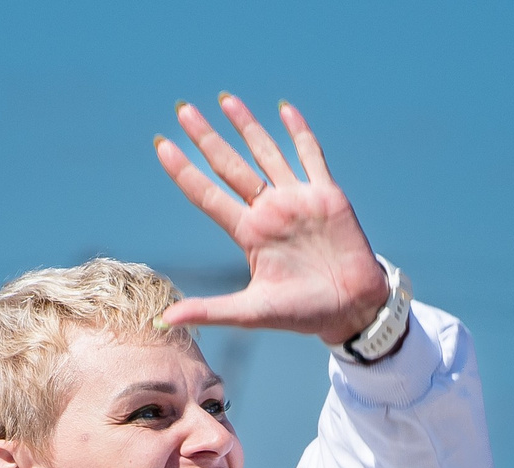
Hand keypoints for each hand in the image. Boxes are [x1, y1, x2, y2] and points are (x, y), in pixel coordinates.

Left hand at [152, 95, 390, 345]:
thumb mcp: (252, 313)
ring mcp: (297, 200)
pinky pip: (310, 157)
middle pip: (230, 167)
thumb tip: (165, 321)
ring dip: (246, 127)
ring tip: (224, 100)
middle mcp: (268, 211)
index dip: (184, 172)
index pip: (208, 196)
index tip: (162, 146)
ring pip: (266, 154)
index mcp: (249, 234)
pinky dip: (298, 132)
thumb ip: (210, 311)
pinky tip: (284, 110)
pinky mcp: (327, 196)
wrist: (352, 309)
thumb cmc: (302, 313)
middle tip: (183, 110)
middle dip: (207, 138)